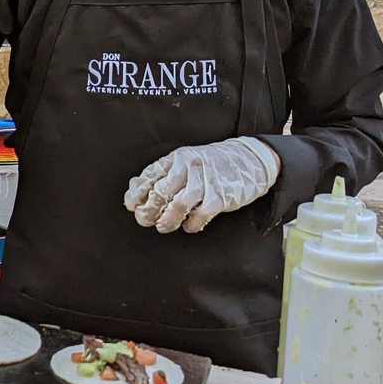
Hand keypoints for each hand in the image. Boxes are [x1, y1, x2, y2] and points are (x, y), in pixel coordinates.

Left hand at [124, 137, 279, 233]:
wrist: (251, 159)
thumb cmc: (216, 163)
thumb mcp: (189, 160)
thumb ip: (167, 173)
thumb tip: (138, 190)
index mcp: (178, 158)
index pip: (150, 175)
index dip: (137, 193)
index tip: (131, 204)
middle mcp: (189, 167)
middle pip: (160, 192)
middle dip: (148, 210)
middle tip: (144, 219)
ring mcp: (206, 181)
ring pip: (177, 204)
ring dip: (167, 219)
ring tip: (163, 226)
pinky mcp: (220, 196)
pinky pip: (200, 215)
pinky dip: (191, 224)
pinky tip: (188, 225)